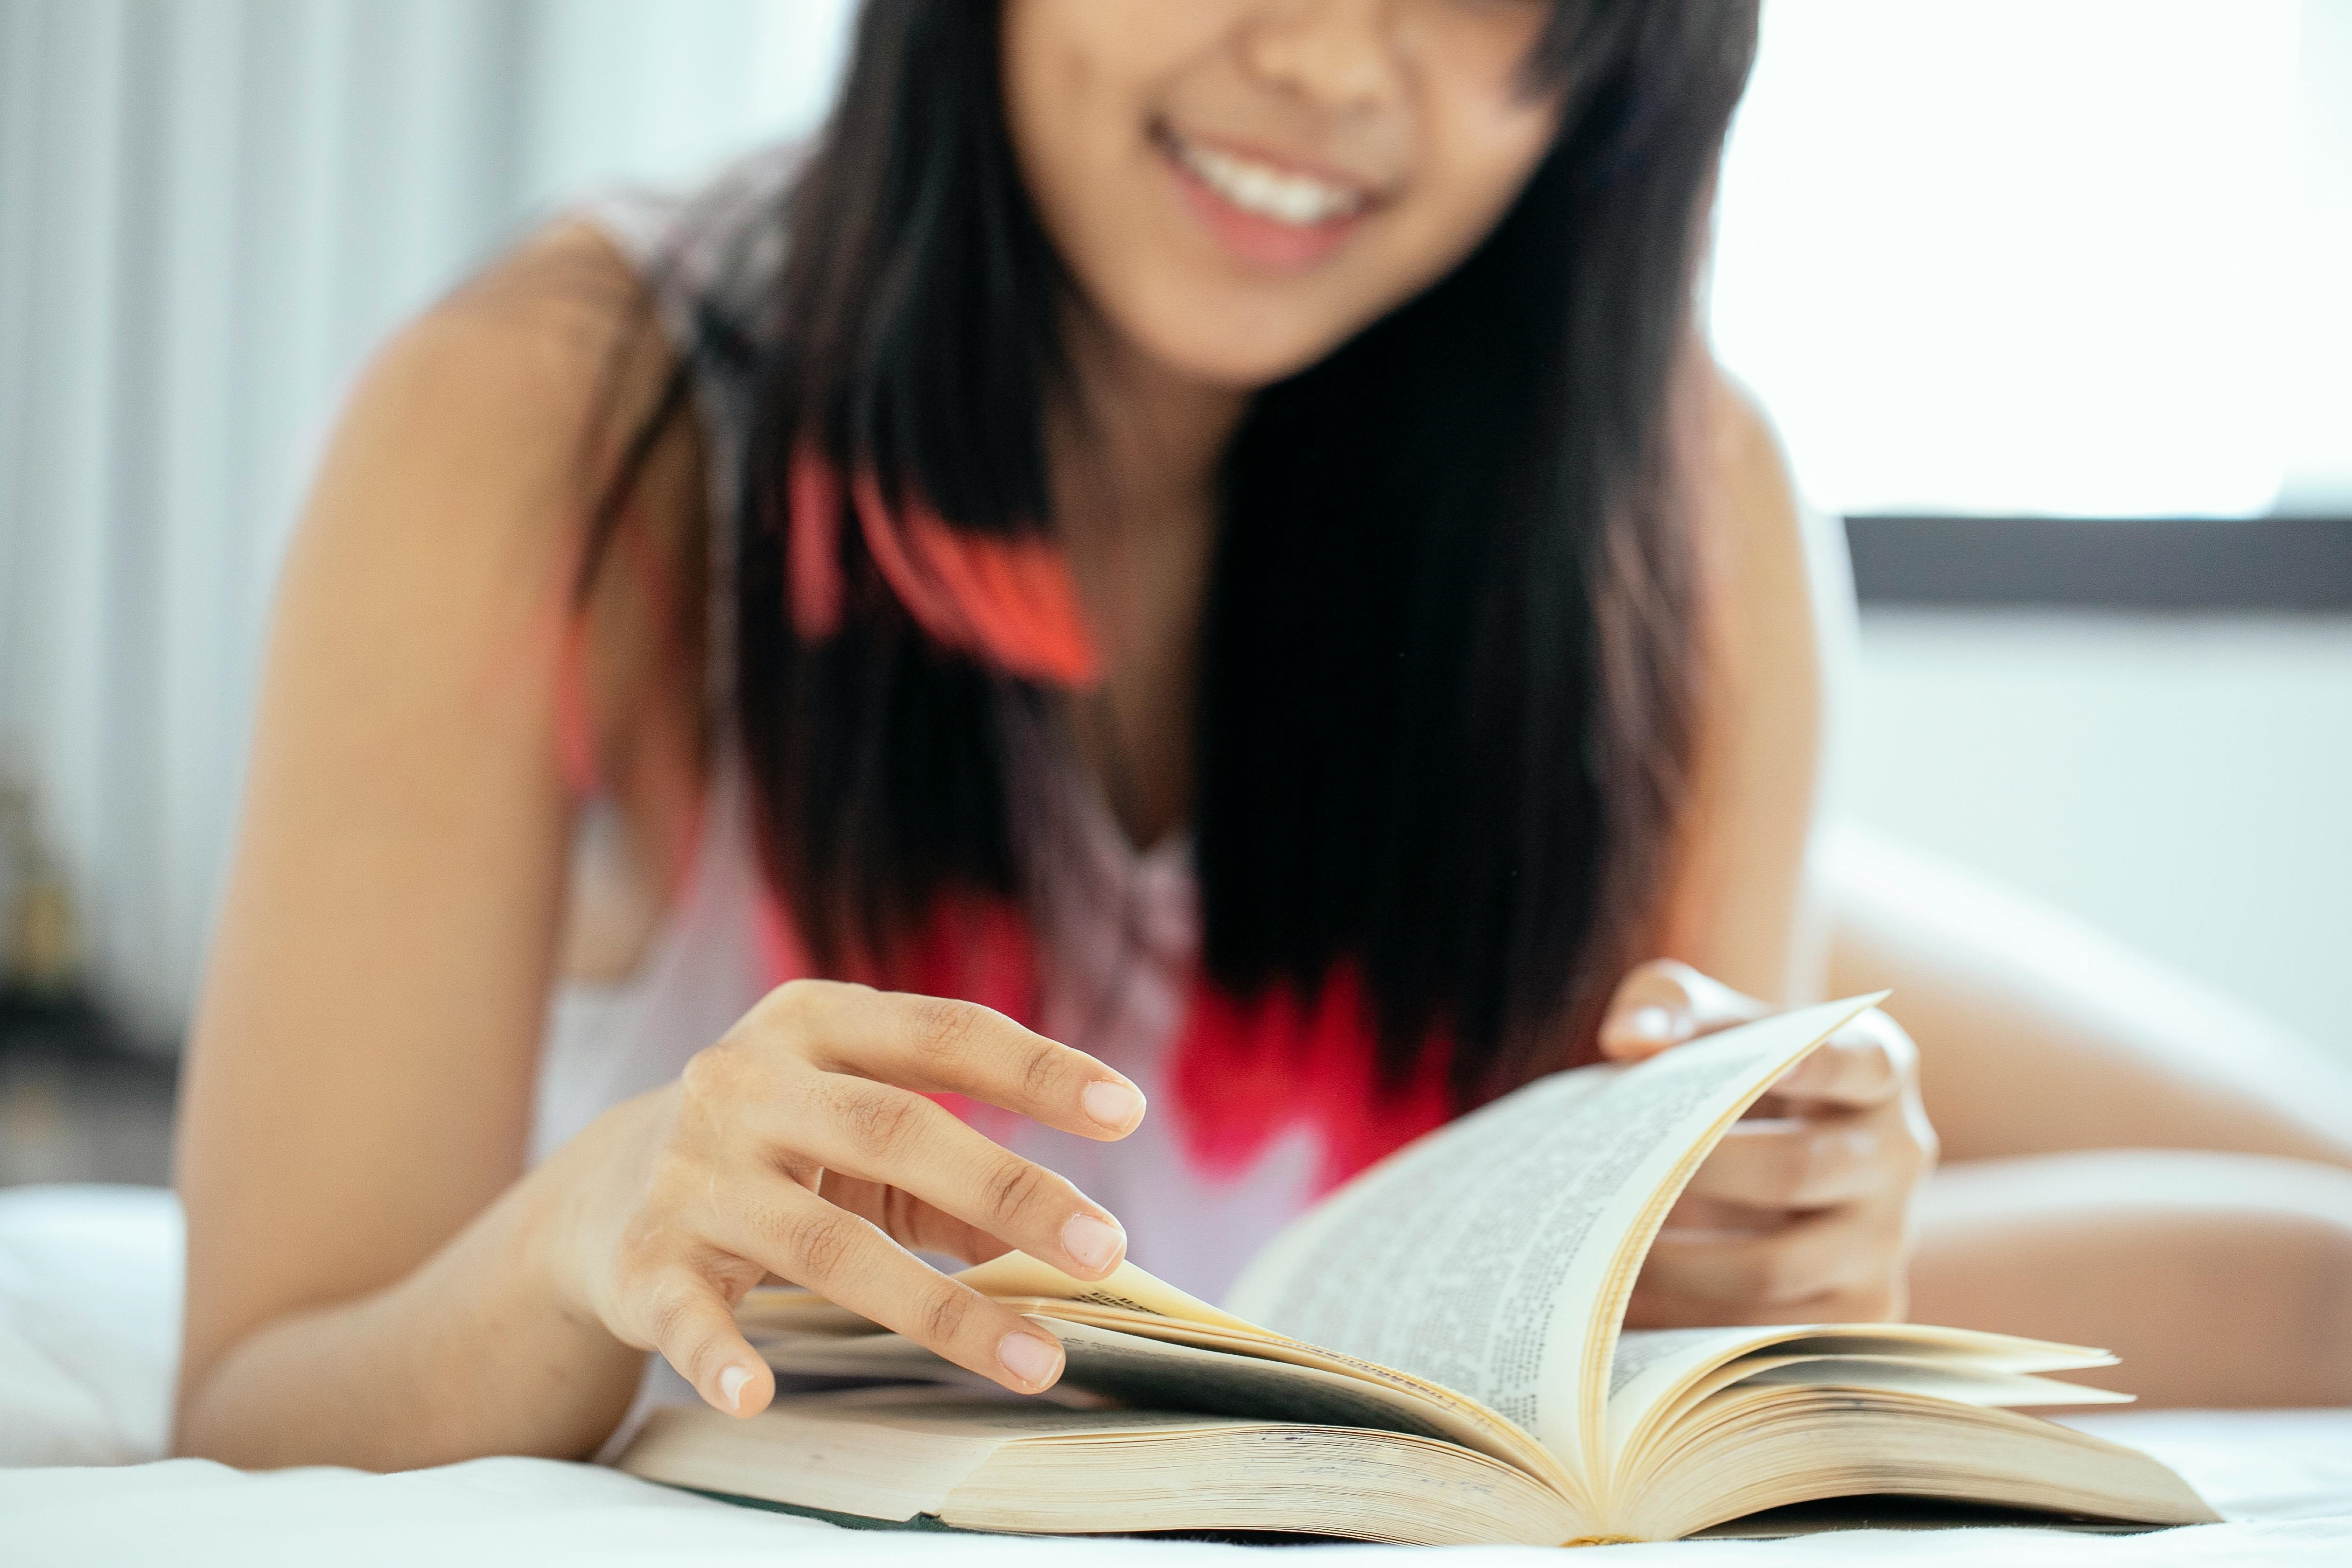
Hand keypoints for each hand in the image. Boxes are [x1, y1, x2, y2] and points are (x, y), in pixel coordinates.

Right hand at [532, 980, 1144, 1418]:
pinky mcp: (645, 1262)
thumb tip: (1063, 1232)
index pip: (944, 1032)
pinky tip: (759, 1395)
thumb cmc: (777, 1151)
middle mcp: (748, 1083)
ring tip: (1036, 1359)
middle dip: (1010, 1189)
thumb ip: (956, 1179)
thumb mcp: (862, 1136)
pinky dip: (722, 1356)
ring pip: (827, 1244)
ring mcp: (694, 1173)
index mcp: (814, 1022)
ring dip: (940, 1310)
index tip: (1129, 1111)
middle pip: (897, 1131)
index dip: (1037, 1069)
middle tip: (1107, 1248)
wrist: (601, 1192)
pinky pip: (690, 1315)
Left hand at [1599, 960, 1937, 1325]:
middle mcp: (1897, 1153)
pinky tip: (1630, 1306)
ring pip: (1776, 1270)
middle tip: (1618, 1177)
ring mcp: (1886, 1240)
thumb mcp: (1706, 1016)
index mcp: (1878, 1067)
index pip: (1861, 1061)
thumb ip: (1669, 1004)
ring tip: (1605, 1252)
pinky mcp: (1860, 1311)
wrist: (1768, 1146)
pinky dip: (1693, 1326)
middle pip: (1795, 1170)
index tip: (1769, 1061)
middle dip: (1696, 1175)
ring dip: (1679, 1267)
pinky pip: (1772, 1334)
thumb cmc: (1733, 1067)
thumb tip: (1633, 1037)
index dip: (1817, 1063)